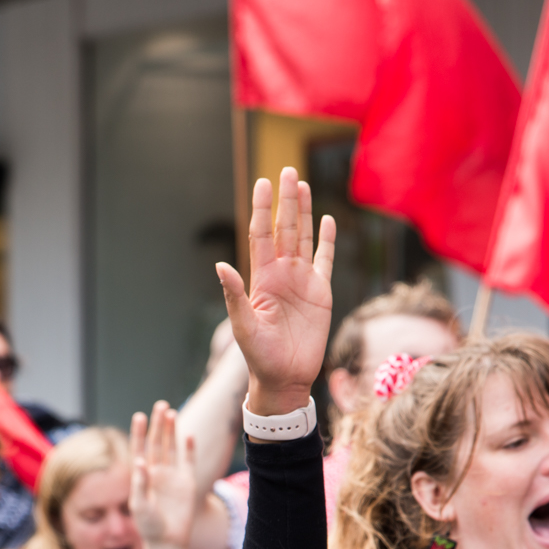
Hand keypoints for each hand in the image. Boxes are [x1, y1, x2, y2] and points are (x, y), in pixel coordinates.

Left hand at [130, 402, 197, 548]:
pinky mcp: (187, 483)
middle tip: (160, 405)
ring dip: (171, 431)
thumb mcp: (139, 505)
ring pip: (172, 448)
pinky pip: (188, 461)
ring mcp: (172, 476)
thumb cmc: (149, 526)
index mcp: (142, 475)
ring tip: (170, 413)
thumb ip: (139, 482)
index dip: (140, 432)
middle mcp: (156, 472)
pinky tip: (188, 435)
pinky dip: (189, 448)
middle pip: (157, 443)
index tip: (140, 416)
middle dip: (158, 425)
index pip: (140, 448)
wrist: (168, 542)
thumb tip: (139, 459)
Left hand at [216, 168, 335, 417]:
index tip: (263, 183)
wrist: (285, 378)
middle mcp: (281, 274)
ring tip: (302, 185)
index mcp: (261, 278)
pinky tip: (327, 220)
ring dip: (303, 212)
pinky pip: (324, 260)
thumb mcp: (243, 325)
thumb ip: (235, 294)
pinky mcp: (321, 292)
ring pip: (303, 238)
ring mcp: (302, 281)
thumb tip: (221, 266)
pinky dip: (326, 240)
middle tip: (287, 170)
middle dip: (285, 200)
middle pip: (284, 228)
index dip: (262, 209)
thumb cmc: (259, 356)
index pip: (261, 235)